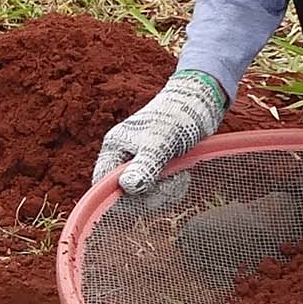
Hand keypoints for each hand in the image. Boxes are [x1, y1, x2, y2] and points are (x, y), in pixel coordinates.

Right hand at [93, 72, 227, 193]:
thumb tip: (129, 187)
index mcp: (115, 149)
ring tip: (180, 174)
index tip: (141, 195)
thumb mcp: (158, 143)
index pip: (103, 182)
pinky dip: (174, 188)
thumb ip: (144, 166)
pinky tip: (183, 175)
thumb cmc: (174, 118)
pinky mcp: (159, 172)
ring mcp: (143, 167)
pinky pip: (162, 193)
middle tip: (170, 182)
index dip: (117, 196)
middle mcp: (124, 160)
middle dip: (151, 194)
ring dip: (167, 191)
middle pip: (127, 196)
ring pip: (147, 197)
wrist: (199, 106)